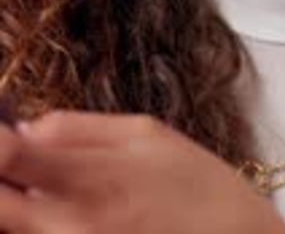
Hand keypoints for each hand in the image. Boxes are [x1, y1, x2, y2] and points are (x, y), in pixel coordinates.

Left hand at [0, 112, 284, 232]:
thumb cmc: (199, 186)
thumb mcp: (145, 134)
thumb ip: (80, 128)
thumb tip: (24, 127)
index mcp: (88, 178)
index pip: (7, 154)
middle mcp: (70, 225)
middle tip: (14, 164)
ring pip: (15, 227)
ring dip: (15, 203)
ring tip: (34, 185)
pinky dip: (34, 224)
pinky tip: (53, 208)